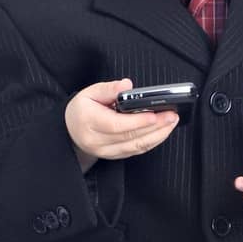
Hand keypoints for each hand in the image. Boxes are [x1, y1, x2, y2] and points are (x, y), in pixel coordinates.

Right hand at [65, 78, 179, 162]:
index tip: (155, 115)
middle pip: (130, 136)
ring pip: (136, 146)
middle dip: (155, 127)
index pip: (116, 124)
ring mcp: (106, 151)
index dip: (137, 122)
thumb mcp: (90, 93)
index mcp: (89, 121)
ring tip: (171, 123)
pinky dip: (152, 142)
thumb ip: (109, 88)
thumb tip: (126, 85)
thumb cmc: (81, 110)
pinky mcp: (114, 156)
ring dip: (157, 135)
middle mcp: (97, 140)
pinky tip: (162, 132)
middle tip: (171, 116)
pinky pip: (136, 150)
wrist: (71, 131)